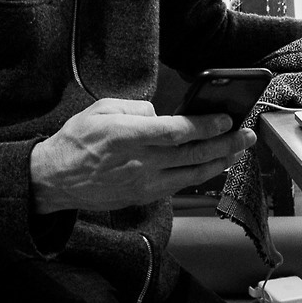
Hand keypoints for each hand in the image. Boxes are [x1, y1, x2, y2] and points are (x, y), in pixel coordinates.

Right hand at [29, 98, 256, 214]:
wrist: (55, 180)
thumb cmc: (75, 141)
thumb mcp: (99, 109)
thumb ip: (133, 107)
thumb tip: (158, 113)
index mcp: (126, 135)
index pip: (175, 131)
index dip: (204, 126)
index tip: (225, 119)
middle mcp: (139, 162)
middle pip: (192, 154)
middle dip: (224, 144)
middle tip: (246, 135)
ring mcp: (143, 183)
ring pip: (191, 175)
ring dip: (219, 162)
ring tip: (238, 151)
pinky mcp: (143, 196)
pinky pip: (178, 186)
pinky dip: (199, 176)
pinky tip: (212, 167)